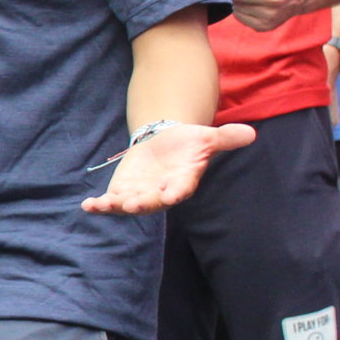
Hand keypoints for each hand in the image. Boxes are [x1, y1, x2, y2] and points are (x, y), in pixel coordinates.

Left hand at [84, 122, 257, 213]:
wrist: (164, 144)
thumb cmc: (188, 144)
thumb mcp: (206, 137)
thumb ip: (225, 138)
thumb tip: (251, 133)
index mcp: (182, 181)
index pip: (180, 189)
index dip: (175, 192)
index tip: (170, 195)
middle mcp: (160, 193)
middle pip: (151, 201)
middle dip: (141, 203)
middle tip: (132, 204)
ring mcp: (139, 194)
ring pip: (127, 204)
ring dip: (116, 205)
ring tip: (104, 204)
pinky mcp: (122, 192)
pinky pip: (110, 202)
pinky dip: (99, 205)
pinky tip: (88, 205)